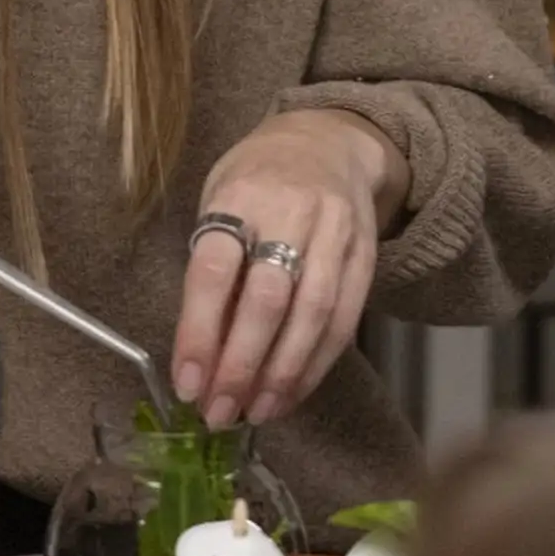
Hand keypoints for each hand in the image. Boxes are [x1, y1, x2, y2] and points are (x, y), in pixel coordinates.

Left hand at [173, 110, 408, 429]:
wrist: (331, 142)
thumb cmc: (257, 180)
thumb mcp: (219, 200)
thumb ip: (213, 268)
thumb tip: (200, 353)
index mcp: (240, 196)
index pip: (216, 270)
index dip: (199, 332)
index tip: (188, 384)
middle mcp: (292, 212)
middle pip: (268, 299)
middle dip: (241, 365)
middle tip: (219, 413)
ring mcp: (336, 234)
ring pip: (313, 314)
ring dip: (282, 374)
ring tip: (257, 413)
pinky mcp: (366, 256)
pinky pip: (345, 319)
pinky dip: (316, 364)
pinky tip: (291, 393)